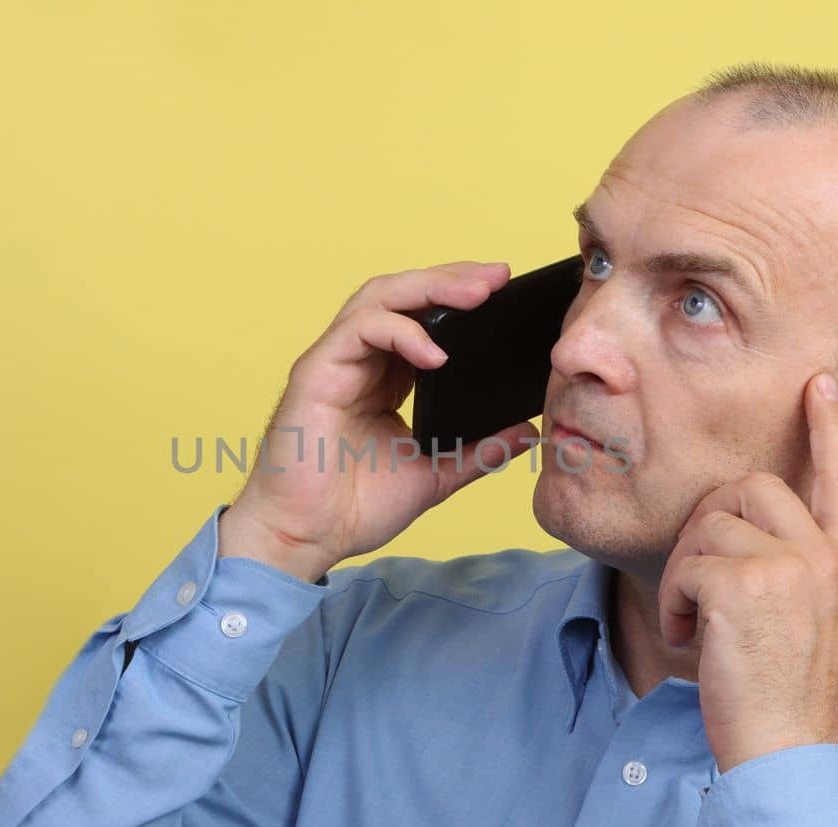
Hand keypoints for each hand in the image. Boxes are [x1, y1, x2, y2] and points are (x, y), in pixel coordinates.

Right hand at [219, 261, 541, 582]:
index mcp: (384, 378)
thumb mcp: (435, 473)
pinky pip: (359, 330)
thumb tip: (530, 431)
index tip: (505, 292)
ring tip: (477, 294)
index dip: (459, 299)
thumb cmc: (353, 508)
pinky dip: (400, 332)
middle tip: (499, 277)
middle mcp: (359, 361)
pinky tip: (435, 353)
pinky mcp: (316, 372)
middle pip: (403, 295)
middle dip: (452, 279)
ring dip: (430, 288)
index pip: (422, 318)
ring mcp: (335, 362)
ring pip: (380, 297)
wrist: (307, 538)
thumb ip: (479, 450)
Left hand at [657, 371, 837, 772]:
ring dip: (684, 574)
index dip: (827, 428)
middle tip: (698, 583)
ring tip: (695, 622)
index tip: (818, 383)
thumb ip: (793, 561)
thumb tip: (745, 517)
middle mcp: (826, 555)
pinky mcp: (745, 584)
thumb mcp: (808, 613)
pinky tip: (686, 637)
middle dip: (707, 527)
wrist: (784, 748)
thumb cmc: (782, 689)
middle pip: (748, 487)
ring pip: (708, 526)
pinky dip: (671, 601)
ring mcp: (791, 566)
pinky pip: (685, 564)